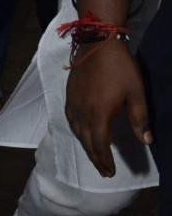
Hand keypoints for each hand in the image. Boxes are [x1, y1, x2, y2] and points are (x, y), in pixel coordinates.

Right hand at [65, 42, 151, 177]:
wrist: (98, 43)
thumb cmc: (120, 67)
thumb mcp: (136, 93)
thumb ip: (140, 119)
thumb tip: (147, 141)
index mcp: (99, 115)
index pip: (100, 145)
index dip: (105, 161)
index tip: (110, 172)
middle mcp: (83, 114)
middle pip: (87, 143)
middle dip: (95, 159)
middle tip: (103, 171)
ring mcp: (73, 105)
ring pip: (77, 133)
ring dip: (86, 147)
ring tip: (94, 156)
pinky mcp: (69, 97)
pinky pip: (70, 121)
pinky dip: (77, 132)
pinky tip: (81, 133)